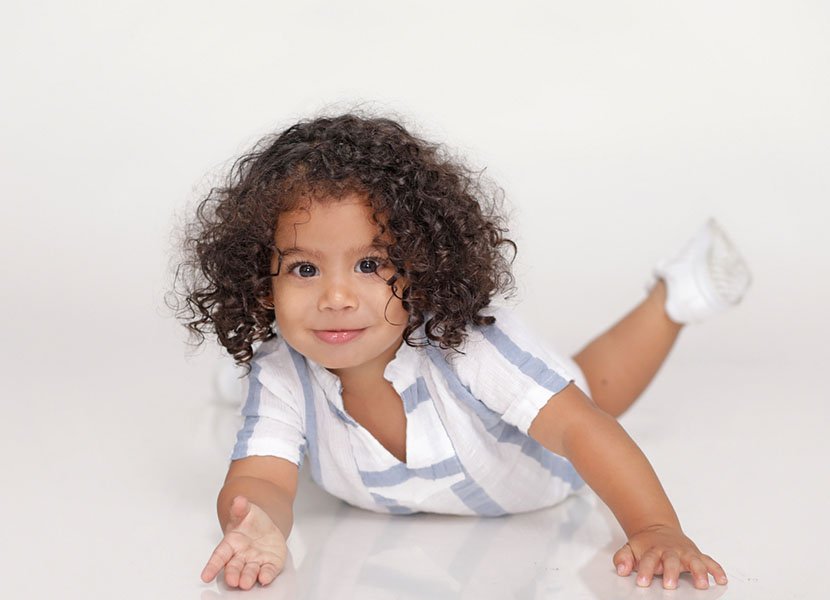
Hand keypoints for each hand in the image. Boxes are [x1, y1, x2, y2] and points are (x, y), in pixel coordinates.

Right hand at [201, 495, 287, 589]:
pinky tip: (265, 578)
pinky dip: (266, 575)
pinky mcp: (270, 564)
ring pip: (250, 572)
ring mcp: (255, 562)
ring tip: (246, 584)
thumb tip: (238, 500)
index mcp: (231, 544)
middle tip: (233, 580)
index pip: (219, 556)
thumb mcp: (245, 511)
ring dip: (248, 578)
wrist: (267, 528)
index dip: (212, 566)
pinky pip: (268, 571)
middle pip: (234, 567)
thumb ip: (241, 507)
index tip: (205, 576)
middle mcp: (241, 556)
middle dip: (232, 574)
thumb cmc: (251, 522)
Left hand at [613, 524, 727, 589]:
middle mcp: (671, 551)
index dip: (645, 571)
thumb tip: (621, 569)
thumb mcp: (630, 548)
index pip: (648, 560)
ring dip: (698, 572)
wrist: (657, 528)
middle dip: (671, 572)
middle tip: (669, 585)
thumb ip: (623, 558)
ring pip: (693, 561)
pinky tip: (720, 579)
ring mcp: (685, 553)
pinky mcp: (696, 555)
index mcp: (654, 550)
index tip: (642, 582)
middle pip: (671, 561)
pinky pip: (709, 561)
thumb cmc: (646, 544)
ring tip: (701, 584)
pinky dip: (716, 569)